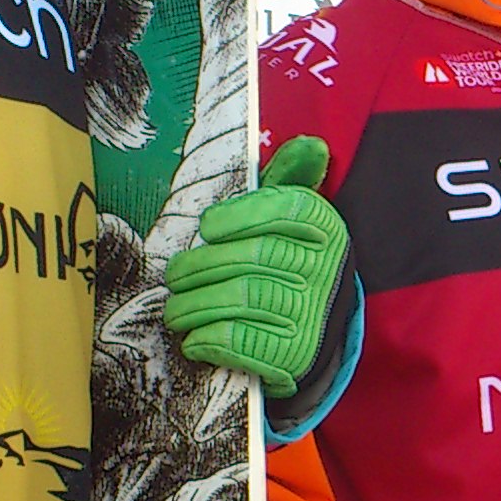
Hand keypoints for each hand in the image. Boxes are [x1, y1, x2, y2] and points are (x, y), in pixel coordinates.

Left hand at [161, 138, 357, 413]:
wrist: (317, 334)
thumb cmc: (290, 264)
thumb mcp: (293, 222)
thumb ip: (289, 180)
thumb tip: (309, 145)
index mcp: (325, 229)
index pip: (286, 211)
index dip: (241, 217)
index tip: (208, 227)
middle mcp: (325, 269)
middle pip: (256, 257)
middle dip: (202, 266)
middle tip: (175, 275)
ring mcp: (312, 314)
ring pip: (243, 298)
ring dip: (195, 305)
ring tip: (175, 308)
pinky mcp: (296, 355)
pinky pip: (242, 341)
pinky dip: (209, 339)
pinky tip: (195, 338)